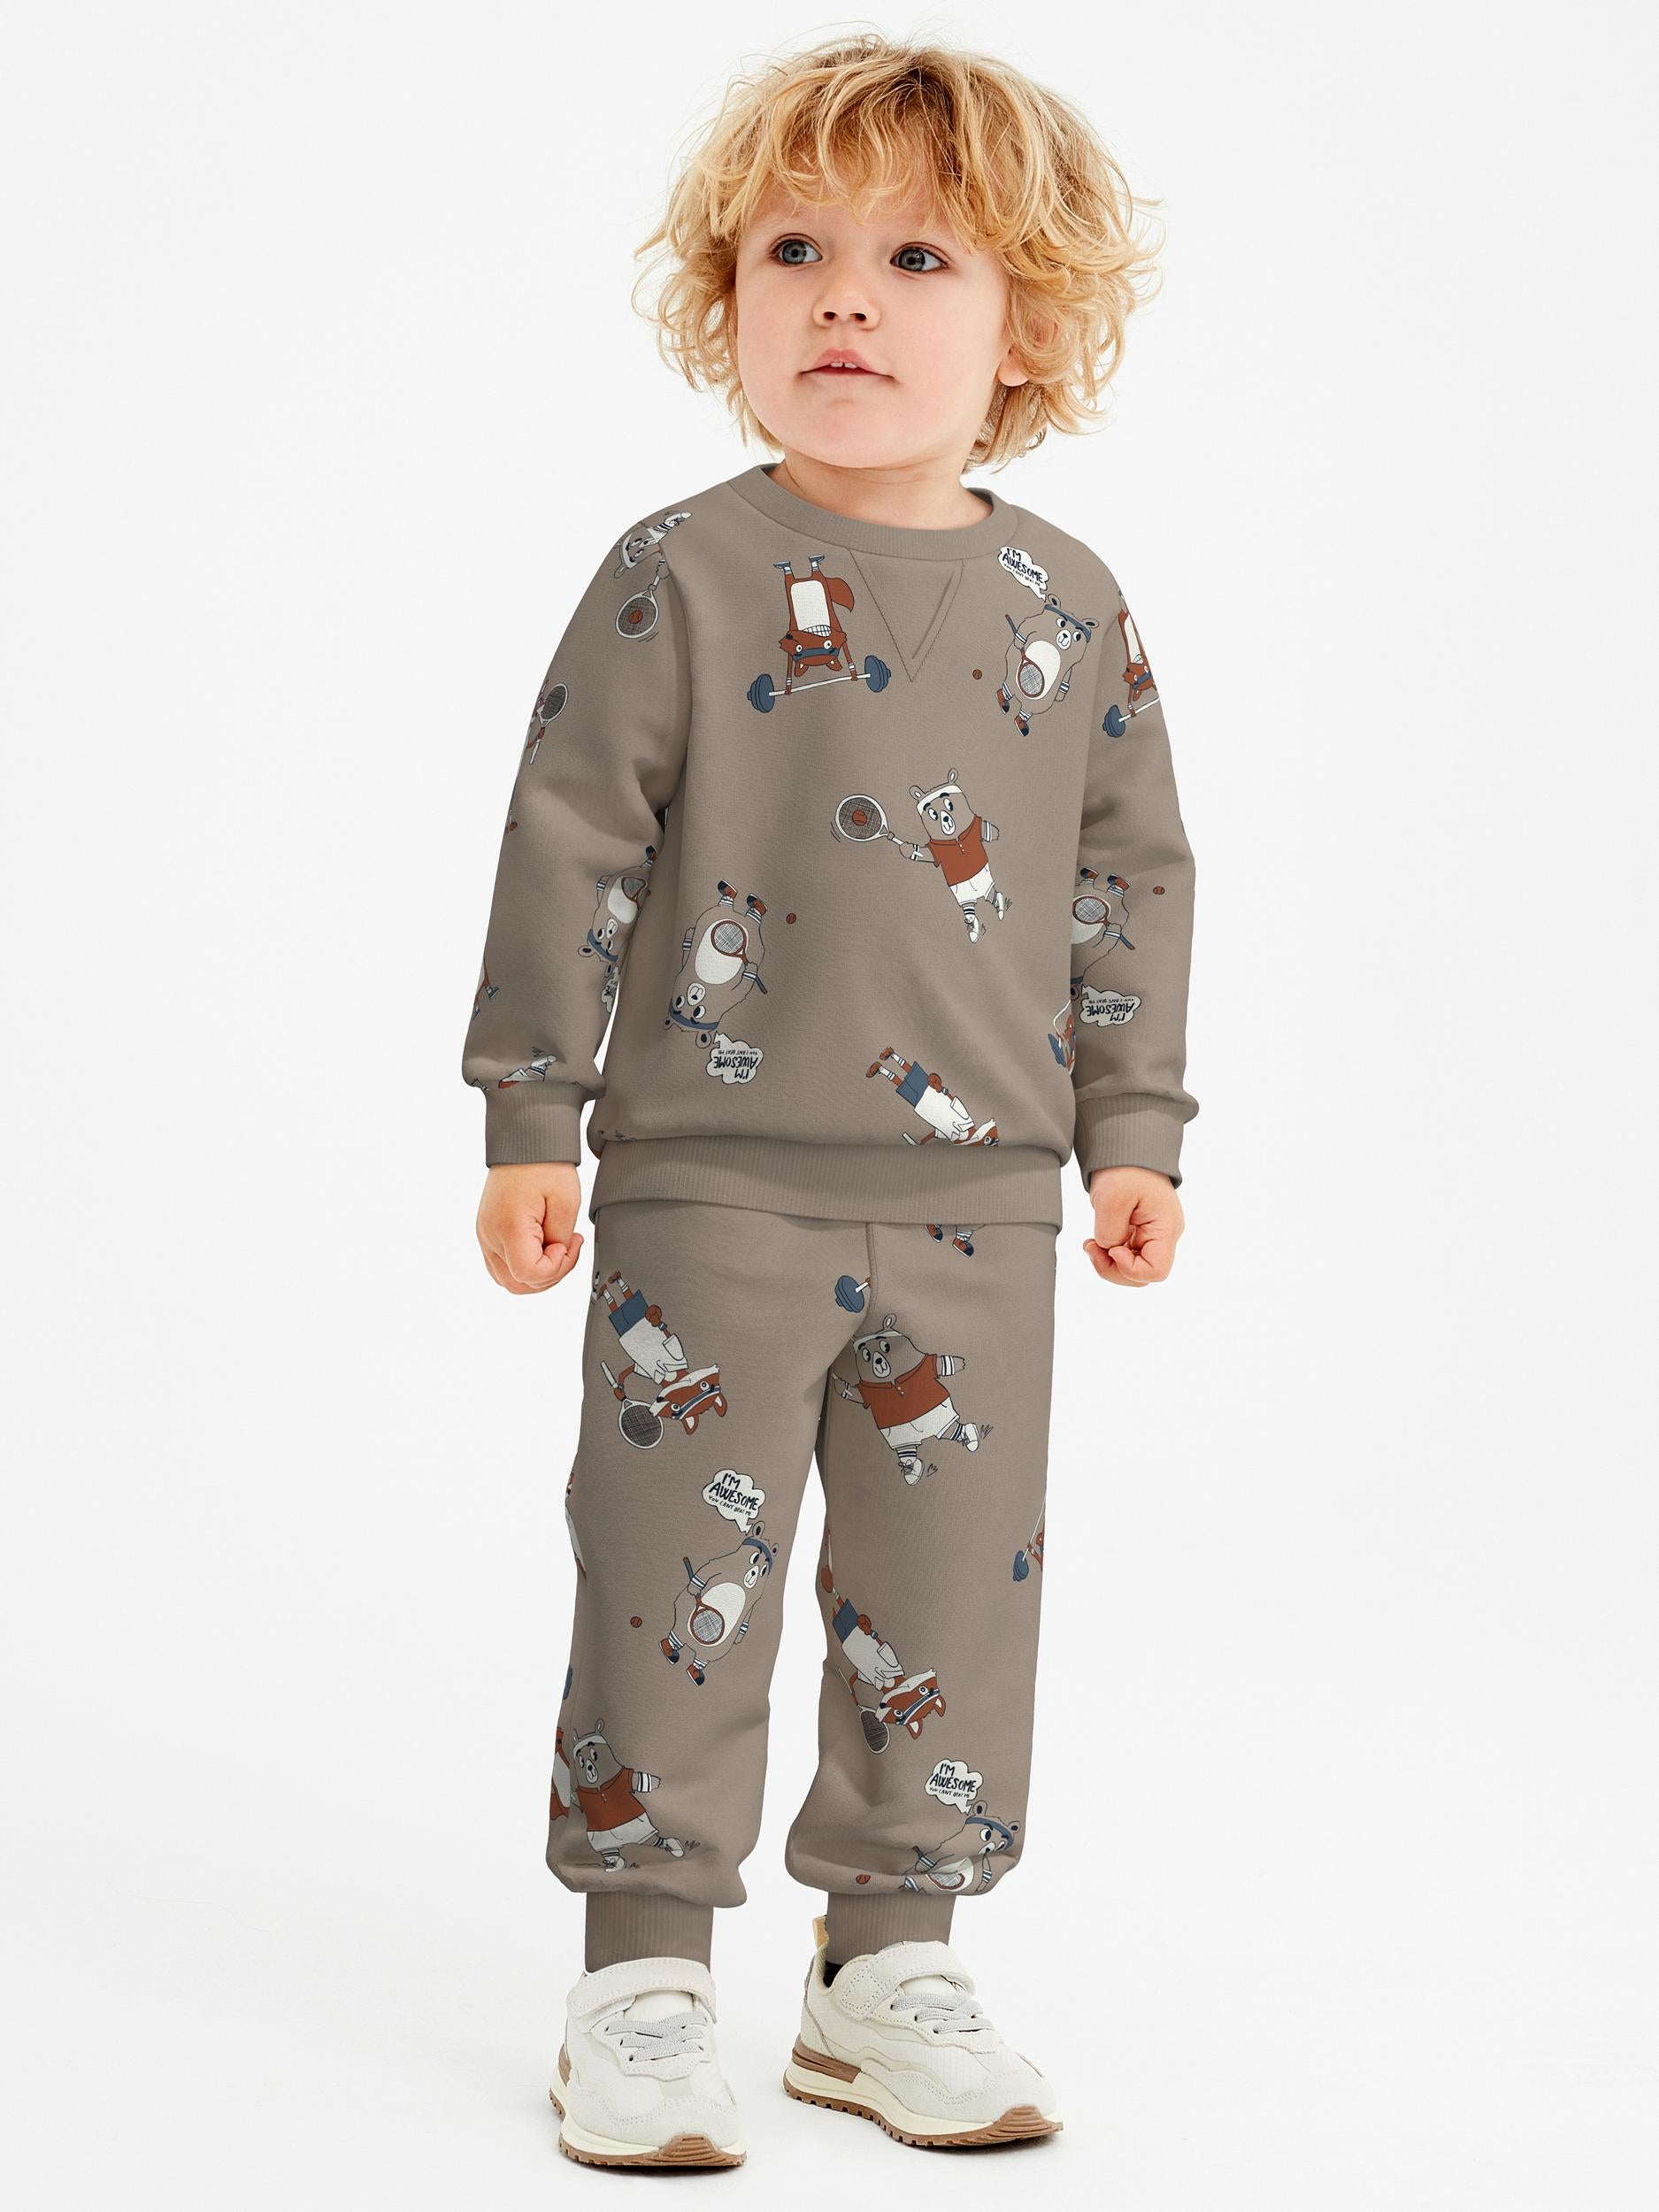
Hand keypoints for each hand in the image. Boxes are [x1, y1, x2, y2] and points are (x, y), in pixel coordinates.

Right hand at [476, 1162, 583, 1293]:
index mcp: (508, 1227)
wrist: (523, 1141)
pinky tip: (541, 1246)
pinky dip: (523, 1265)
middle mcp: (489, 1235)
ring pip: (508, 1279)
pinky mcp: (486, 1232)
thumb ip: (560, 1239)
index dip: (557, 1268)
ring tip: (555, 1245)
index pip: (529, 1274)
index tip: (570, 1243)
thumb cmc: (544, 1165)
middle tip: (567, 1247)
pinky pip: (501, 1265)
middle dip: (549, 1275)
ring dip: (536, 1273)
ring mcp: (484, 1235)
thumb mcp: (566, 1201)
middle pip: (517, 1284)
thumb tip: (555, 1257)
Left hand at [1083, 1166, 1183, 1286]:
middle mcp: (1164, 1235)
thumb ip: (1110, 1233)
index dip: (1129, 1269)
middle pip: (1144, 1275)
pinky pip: (1127, 1255)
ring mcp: (1152, 1234)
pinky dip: (1108, 1253)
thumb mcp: (1111, 1199)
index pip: (1156, 1271)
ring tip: (1090, 1244)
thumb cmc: (1125, 1168)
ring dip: (1108, 1262)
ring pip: (1133, 1268)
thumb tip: (1109, 1251)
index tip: (1111, 1248)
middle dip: (1114, 1269)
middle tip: (1091, 1248)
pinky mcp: (1140, 1232)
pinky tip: (1095, 1241)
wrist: (1127, 1147)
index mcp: (1166, 1228)